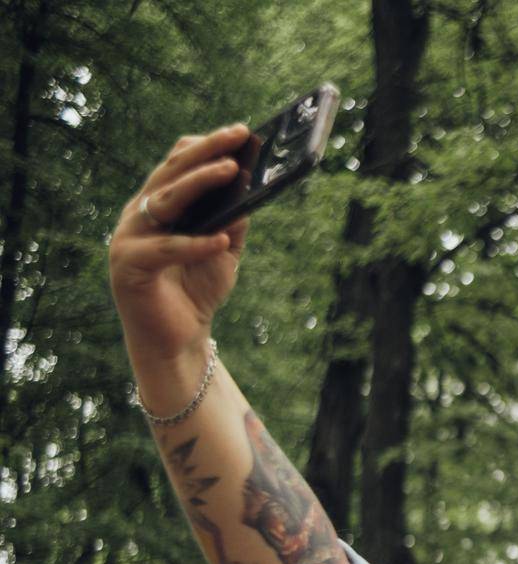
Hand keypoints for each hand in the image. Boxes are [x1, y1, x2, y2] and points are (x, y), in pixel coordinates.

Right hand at [109, 124, 253, 366]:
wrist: (177, 339)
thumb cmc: (198, 289)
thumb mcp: (224, 250)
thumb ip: (233, 220)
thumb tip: (252, 187)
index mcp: (160, 204)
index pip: (177, 162)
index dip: (207, 145)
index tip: (242, 133)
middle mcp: (140, 213)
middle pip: (171, 172)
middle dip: (207, 151)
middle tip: (238, 136)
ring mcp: (129, 237)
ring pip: (164, 200)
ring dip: (199, 183)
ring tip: (232, 171)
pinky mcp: (128, 266)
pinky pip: (165, 249)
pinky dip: (195, 243)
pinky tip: (221, 240)